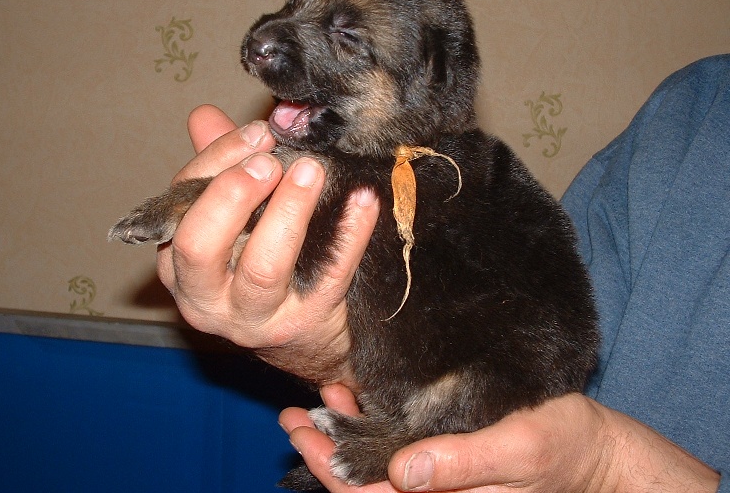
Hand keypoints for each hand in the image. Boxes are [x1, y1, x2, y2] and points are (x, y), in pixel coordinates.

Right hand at [156, 105, 378, 385]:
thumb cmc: (259, 266)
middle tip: (270, 161)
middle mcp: (206, 298)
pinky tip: (364, 200)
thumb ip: (218, 170)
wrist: (302, 339)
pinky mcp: (306, 322)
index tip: (258, 133)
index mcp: (180, 264)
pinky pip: (330, 276)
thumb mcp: (232, 222)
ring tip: (313, 170)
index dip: (218, 162)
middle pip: (200, 246)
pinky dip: (350, 234)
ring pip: (263, 268)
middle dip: (232, 195)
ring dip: (289, 211)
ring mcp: (256, 317)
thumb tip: (204, 115)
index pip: (183, 206)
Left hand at [280, 385, 719, 492]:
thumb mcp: (518, 449)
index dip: (329, 469)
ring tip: (313, 404)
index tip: (303, 432)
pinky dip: (370, 425)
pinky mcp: (444, 457)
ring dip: (341, 437)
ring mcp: (437, 478)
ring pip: (374, 468)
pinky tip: (353, 399)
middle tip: (292, 415)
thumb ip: (463, 465)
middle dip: (323, 452)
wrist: (592, 448)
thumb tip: (404, 475)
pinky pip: (396, 450)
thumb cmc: (561, 445)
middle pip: (362, 485)